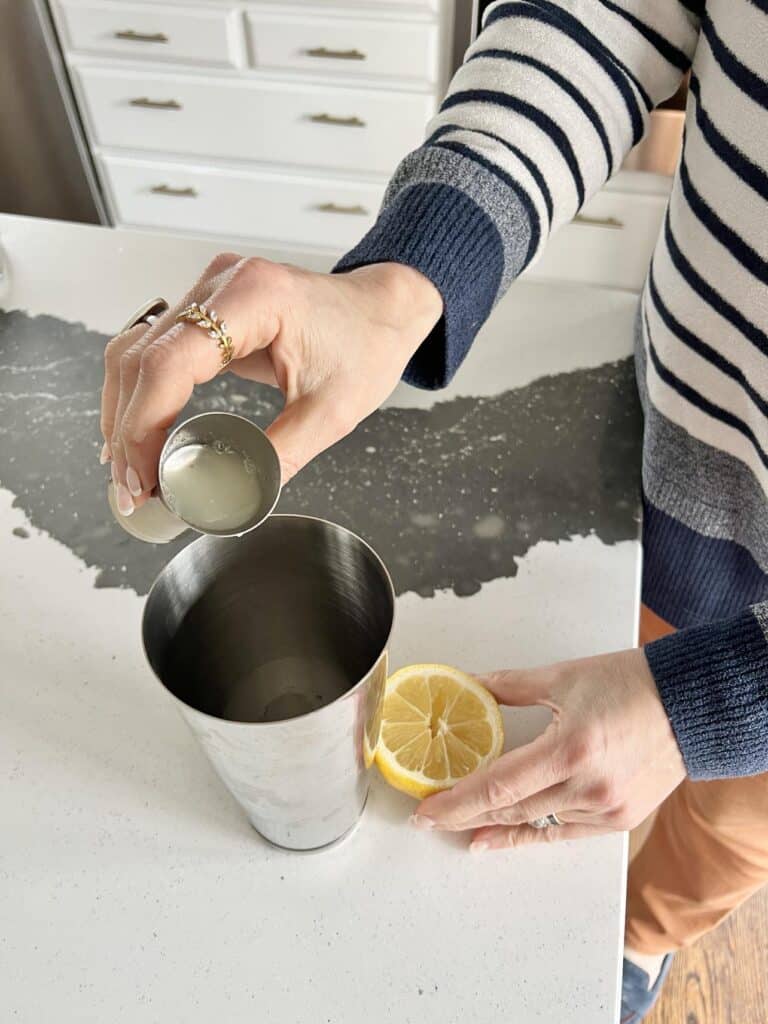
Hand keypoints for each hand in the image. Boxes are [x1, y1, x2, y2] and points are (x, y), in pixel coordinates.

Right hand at [100, 256, 441, 512]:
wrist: (384, 310)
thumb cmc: (368, 344)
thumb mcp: (332, 413)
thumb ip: (278, 456)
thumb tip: (230, 497)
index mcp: (255, 298)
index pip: (169, 362)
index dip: (143, 424)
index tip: (141, 475)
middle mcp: (222, 283)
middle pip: (139, 356)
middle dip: (126, 428)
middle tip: (130, 488)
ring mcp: (209, 291)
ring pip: (135, 350)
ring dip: (125, 413)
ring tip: (130, 470)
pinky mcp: (207, 307)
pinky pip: (155, 348)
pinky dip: (141, 394)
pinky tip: (139, 434)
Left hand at [412, 649, 685, 850]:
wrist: (689, 703)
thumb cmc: (630, 683)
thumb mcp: (563, 677)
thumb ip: (508, 686)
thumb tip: (469, 685)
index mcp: (569, 748)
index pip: (498, 786)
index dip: (456, 803)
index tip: (426, 810)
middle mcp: (587, 786)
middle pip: (510, 811)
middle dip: (465, 815)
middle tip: (431, 818)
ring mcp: (605, 808)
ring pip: (534, 823)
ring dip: (494, 825)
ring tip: (460, 827)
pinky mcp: (619, 819)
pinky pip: (562, 832)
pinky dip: (530, 834)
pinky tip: (499, 838)